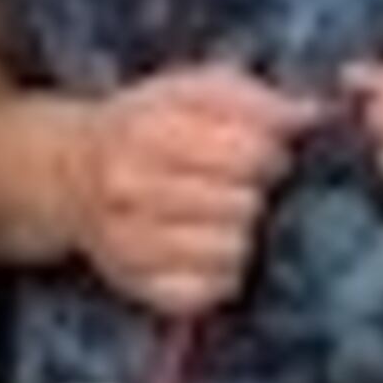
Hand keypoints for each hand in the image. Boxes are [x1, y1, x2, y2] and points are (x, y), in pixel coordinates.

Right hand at [60, 66, 322, 318]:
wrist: (73, 172)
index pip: (247, 154)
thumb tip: (309, 114)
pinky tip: (206, 251)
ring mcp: (127, 244)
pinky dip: (221, 274)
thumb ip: (249, 97)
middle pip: (242, 206)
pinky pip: (212, 291)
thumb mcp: (188, 91)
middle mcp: (127, 189)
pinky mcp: (139, 287)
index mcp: (143, 133)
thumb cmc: (145, 126)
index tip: (260, 152)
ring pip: (231, 253)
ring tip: (220, 218)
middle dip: (251, 193)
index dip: (269, 153)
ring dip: (238, 235)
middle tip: (236, 186)